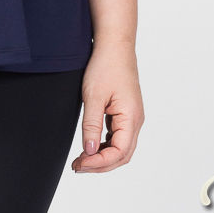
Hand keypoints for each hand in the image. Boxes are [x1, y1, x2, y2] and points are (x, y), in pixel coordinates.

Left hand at [71, 40, 143, 173]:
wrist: (114, 45)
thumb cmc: (106, 66)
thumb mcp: (93, 96)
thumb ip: (91, 125)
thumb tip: (89, 151)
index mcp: (131, 118)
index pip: (119, 152)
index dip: (100, 162)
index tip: (80, 163)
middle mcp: (135, 120)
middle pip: (122, 155)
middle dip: (101, 165)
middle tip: (78, 166)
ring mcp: (131, 117)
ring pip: (121, 148)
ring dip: (102, 157)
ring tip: (81, 160)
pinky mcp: (125, 113)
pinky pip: (118, 137)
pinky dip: (105, 146)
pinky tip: (90, 146)